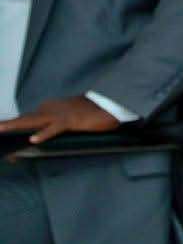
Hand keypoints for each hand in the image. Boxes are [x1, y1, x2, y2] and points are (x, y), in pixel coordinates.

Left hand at [0, 96, 119, 143]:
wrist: (111, 104)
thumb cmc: (94, 112)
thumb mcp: (71, 116)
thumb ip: (57, 122)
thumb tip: (46, 131)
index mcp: (51, 107)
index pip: (28, 117)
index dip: (14, 125)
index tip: (2, 130)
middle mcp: (52, 109)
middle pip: (25, 118)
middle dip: (9, 126)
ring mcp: (60, 114)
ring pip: (33, 121)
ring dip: (16, 126)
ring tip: (0, 129)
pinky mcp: (71, 120)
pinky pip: (54, 128)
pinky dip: (44, 133)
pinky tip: (33, 139)